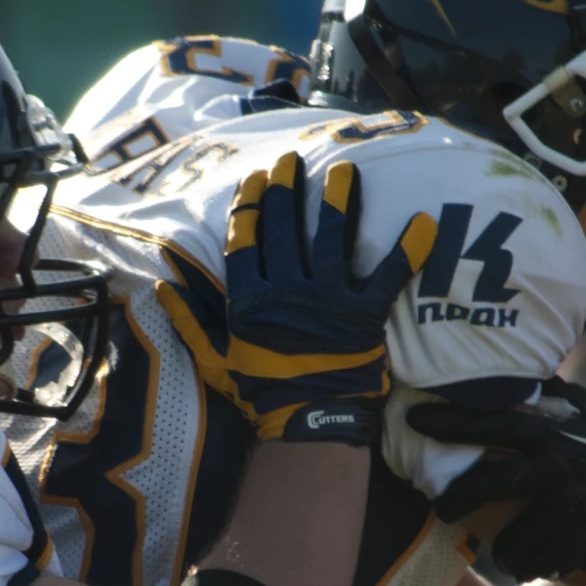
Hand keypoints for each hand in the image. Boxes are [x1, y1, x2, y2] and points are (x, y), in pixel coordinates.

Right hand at [157, 151, 435, 438]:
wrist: (309, 425)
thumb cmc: (260, 395)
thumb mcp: (214, 361)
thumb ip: (189, 321)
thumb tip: (160, 287)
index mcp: (249, 302)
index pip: (245, 241)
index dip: (249, 207)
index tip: (254, 179)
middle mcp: (287, 293)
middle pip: (285, 229)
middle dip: (287, 190)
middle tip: (292, 160)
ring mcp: (327, 302)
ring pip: (332, 238)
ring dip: (337, 200)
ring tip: (342, 170)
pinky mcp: (363, 315)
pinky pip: (387, 276)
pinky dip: (407, 250)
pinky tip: (425, 222)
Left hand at [403, 381, 585, 578]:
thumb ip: (566, 399)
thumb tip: (535, 378)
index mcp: (556, 434)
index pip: (490, 423)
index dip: (450, 420)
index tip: (415, 418)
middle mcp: (553, 467)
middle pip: (481, 483)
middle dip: (453, 500)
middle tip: (442, 509)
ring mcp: (563, 507)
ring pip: (505, 536)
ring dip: (507, 546)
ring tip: (518, 546)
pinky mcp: (576, 544)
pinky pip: (531, 561)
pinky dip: (534, 565)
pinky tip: (547, 561)